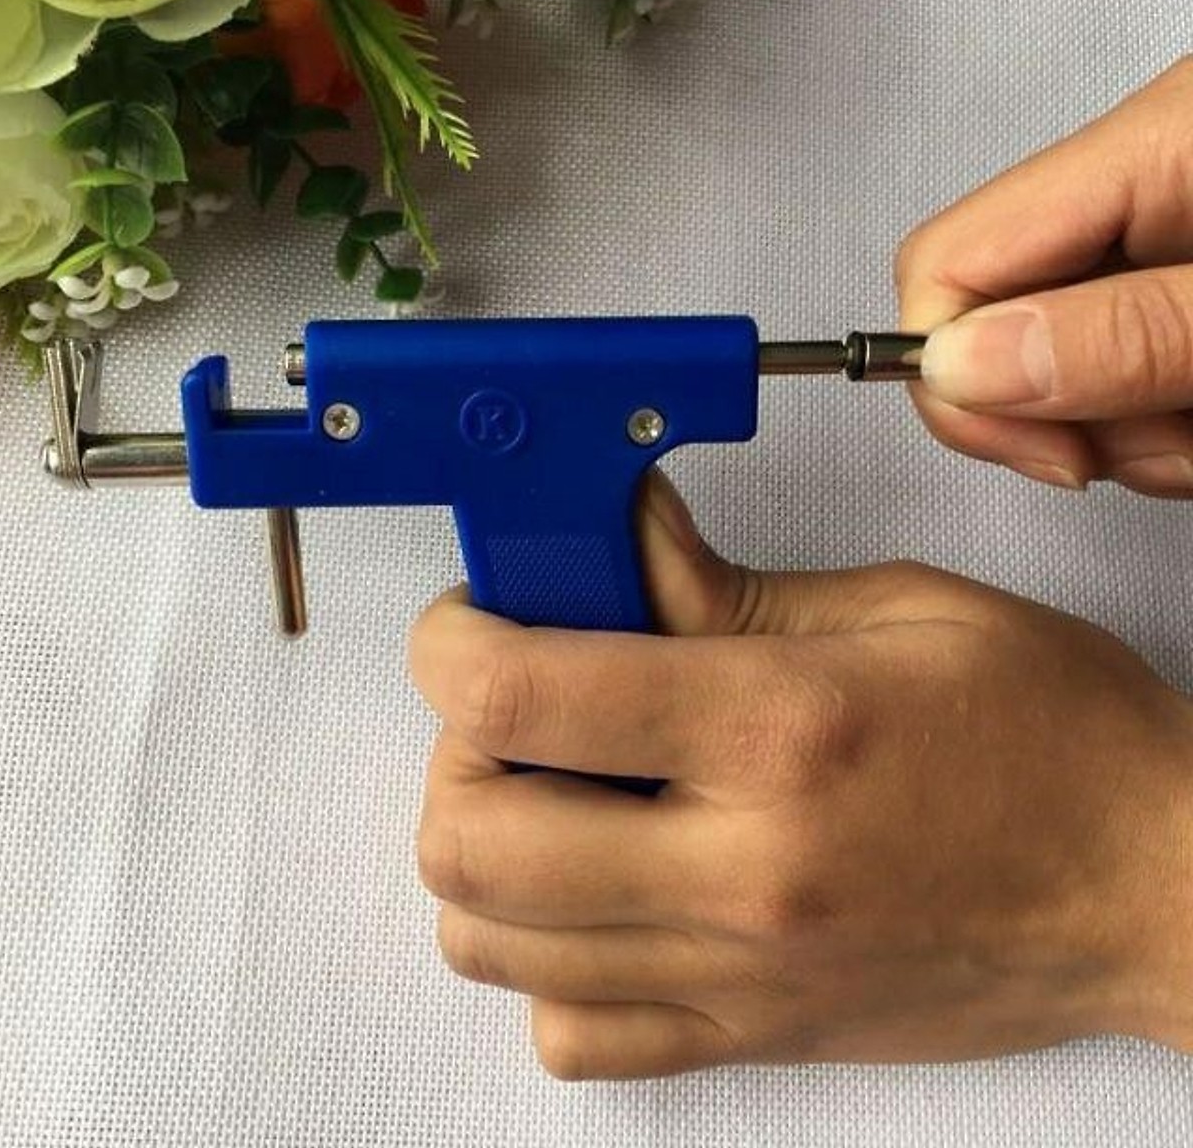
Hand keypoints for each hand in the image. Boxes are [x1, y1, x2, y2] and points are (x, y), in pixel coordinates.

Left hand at [410, 474, 1192, 1078]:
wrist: (1153, 889)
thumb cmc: (1052, 738)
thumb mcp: (898, 609)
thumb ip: (724, 585)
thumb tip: (616, 536)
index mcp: (780, 732)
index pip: (521, 695)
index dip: (453, 641)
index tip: (471, 617)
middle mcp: (743, 871)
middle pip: (467, 840)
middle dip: (452, 752)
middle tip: (515, 702)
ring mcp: (738, 975)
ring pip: (490, 942)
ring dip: (484, 849)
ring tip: (555, 789)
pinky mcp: (748, 1037)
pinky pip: (570, 1035)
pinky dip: (544, 962)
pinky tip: (601, 896)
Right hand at [898, 56, 1192, 496]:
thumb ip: (1120, 334)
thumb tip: (957, 365)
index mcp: (1151, 150)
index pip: (948, 261)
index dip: (955, 372)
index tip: (1040, 445)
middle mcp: (1136, 192)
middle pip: (987, 325)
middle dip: (1051, 416)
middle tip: (1149, 433)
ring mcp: (1152, 246)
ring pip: (1046, 374)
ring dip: (1119, 437)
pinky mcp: (1170, 296)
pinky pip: (1106, 384)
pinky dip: (1153, 431)